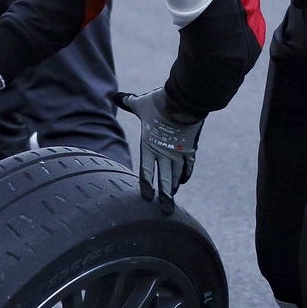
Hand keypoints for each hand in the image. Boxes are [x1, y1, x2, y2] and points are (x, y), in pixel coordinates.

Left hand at [112, 88, 202, 213]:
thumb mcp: (141, 103)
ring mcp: (179, 151)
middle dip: (165, 196)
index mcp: (150, 145)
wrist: (185, 99)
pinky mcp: (191, 147)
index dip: (146, 184)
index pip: (146, 170)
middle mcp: (164, 152)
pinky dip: (186, 173)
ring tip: (172, 197)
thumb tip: (115, 96)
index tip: (147, 198)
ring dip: (174, 187)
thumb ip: (128, 102)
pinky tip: (183, 180)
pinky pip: (188, 164)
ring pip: (177, 175)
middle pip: (164, 179)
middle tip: (166, 211)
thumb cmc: (160, 101)